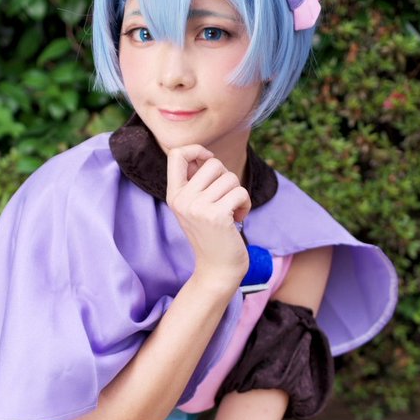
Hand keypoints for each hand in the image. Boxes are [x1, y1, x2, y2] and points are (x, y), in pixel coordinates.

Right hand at [166, 145, 249, 285]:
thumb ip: (196, 182)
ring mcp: (197, 208)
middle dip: (227, 177)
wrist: (217, 269)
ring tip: (232, 211)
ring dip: (237, 193)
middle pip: (212, 163)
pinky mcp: (216, 216)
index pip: (176, 154)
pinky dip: (245, 204)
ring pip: (230, 178)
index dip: (197, 150)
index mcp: (174, 194)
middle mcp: (182, 199)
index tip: (208, 161)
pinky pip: (240, 192)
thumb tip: (204, 154)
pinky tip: (238, 218)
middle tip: (225, 198)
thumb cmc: (211, 234)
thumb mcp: (195, 207)